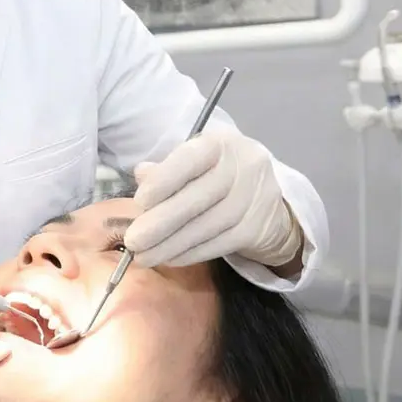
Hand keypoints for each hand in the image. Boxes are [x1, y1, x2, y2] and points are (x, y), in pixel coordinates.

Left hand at [123, 128, 302, 269]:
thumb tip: (141, 176)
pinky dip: (190, 254)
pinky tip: (169, 258)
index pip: (189, 159)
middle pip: (196, 199)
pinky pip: (218, 245)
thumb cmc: (216, 174)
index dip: (163, 180)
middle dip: (160, 224)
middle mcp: (242, 167)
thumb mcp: (193, 161)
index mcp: (220, 143)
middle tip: (132, 241)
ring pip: (206, 227)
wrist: (268, 199)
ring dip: (170, 245)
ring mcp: (253, 199)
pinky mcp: (256, 229)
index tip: (139, 202)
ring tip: (144, 256)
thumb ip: (166, 168)